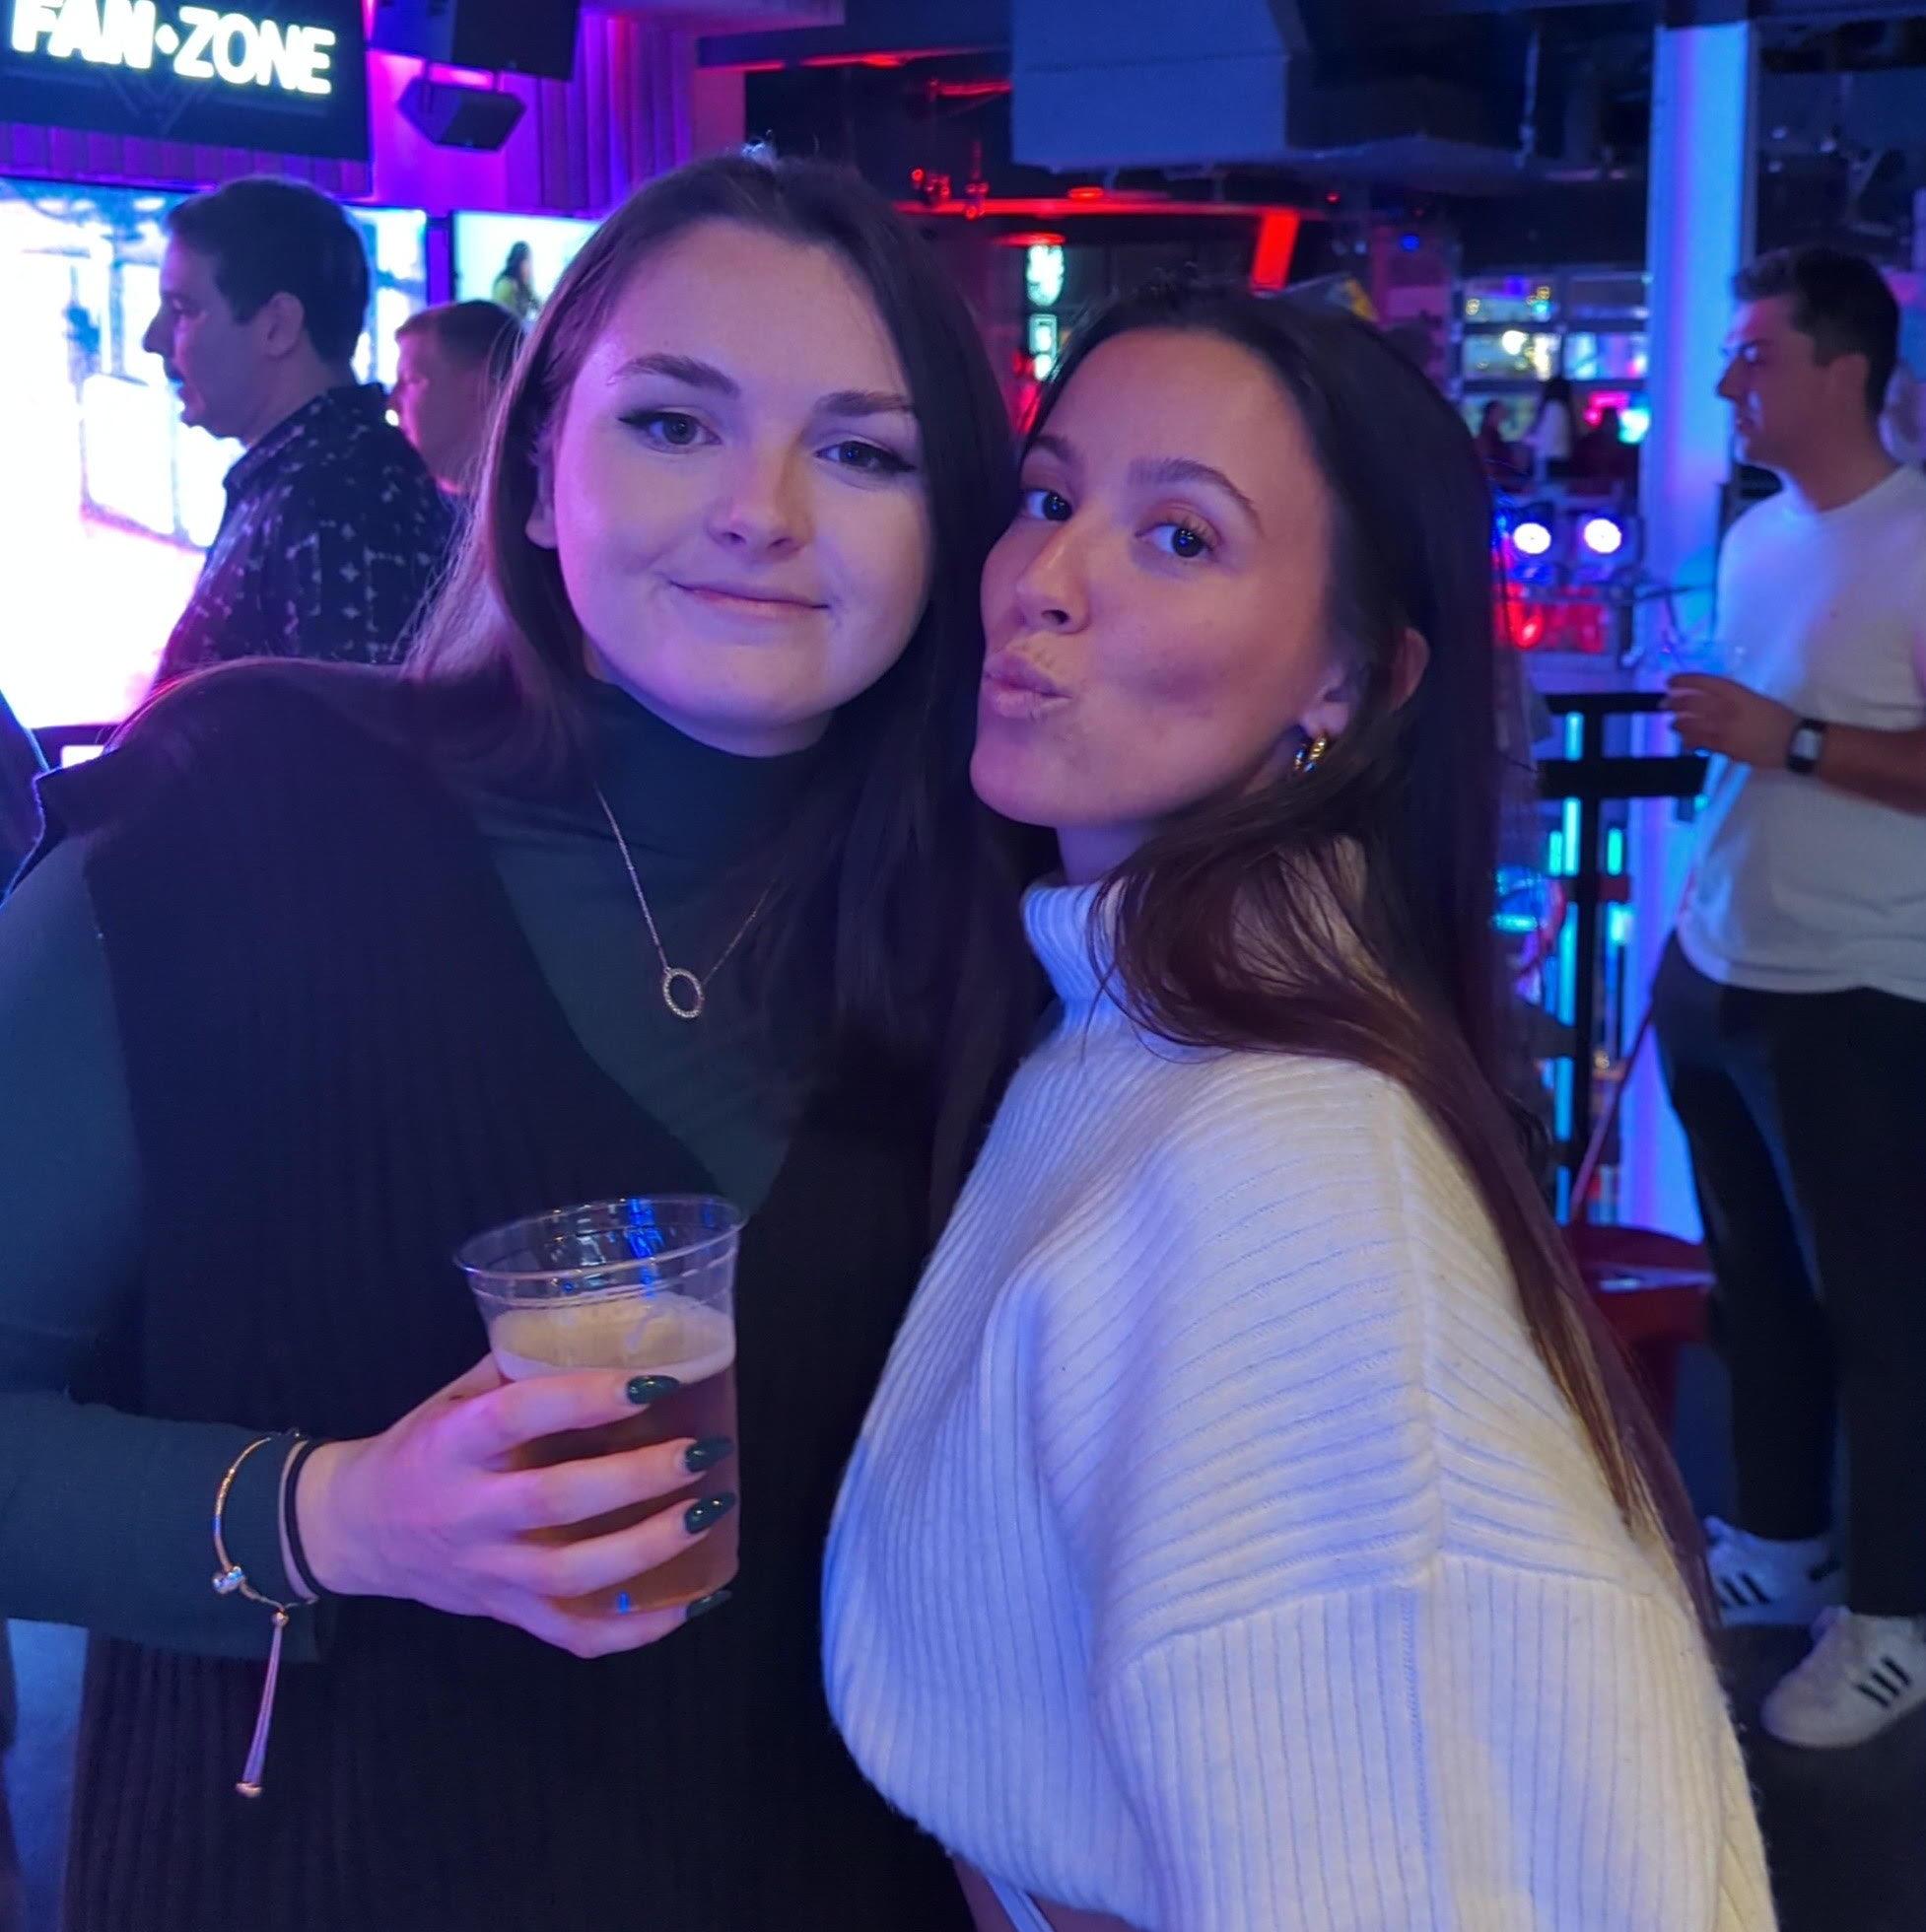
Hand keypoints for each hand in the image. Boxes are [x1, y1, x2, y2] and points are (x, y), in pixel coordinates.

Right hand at [295, 1356, 732, 1658]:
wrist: (357, 1531)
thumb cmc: (422, 1447)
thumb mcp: (456, 1396)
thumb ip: (524, 1369)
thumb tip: (618, 1334)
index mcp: (451, 1444)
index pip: (518, 1416)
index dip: (587, 1399)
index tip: (654, 1383)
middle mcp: (467, 1512)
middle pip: (557, 1502)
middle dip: (638, 1477)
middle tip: (701, 1450)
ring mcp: (488, 1572)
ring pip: (573, 1574)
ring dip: (650, 1547)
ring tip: (710, 1511)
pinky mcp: (505, 1614)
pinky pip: (574, 1635)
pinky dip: (637, 1630)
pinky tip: (694, 1601)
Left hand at [1665, 675, 1797, 767]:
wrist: (1794, 741)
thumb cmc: (1777, 717)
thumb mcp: (1755, 699)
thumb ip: (1732, 698)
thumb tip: (1709, 702)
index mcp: (1738, 692)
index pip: (1705, 682)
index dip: (1684, 680)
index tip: (1670, 681)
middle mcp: (1727, 708)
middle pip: (1692, 703)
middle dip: (1674, 703)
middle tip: (1663, 704)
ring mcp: (1724, 729)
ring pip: (1691, 725)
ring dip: (1678, 724)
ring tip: (1673, 724)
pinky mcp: (1725, 747)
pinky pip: (1700, 743)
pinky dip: (1689, 742)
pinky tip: (1685, 743)